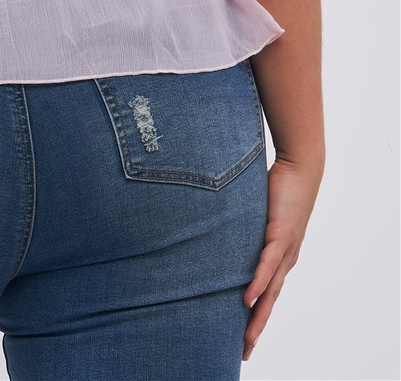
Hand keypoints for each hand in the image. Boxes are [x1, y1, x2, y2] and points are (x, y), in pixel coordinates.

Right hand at [242, 154, 322, 360]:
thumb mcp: (257, 214)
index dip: (257, 316)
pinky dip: (259, 282)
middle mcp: (285, 259)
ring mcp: (285, 249)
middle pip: (270, 301)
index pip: (269, 293)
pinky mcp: (281, 234)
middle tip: (245, 351)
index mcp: (281, 256)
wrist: (301, 168)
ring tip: (247, 335)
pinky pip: (268, 263)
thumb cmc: (279, 187)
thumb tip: (219, 230)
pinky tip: (249, 297)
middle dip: (256, 327)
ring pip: (271, 289)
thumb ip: (243, 227)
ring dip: (259, 314)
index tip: (245, 338)